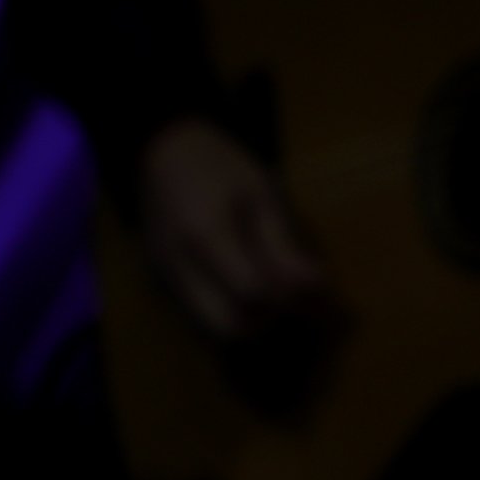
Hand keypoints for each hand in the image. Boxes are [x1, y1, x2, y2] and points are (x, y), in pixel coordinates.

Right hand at [136, 117, 336, 340]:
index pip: (253, 294)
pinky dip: (230, 308)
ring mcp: (165, 278)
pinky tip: (248, 279)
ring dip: (250, 317)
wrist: (163, 152)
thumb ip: (284, 244)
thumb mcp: (261, 194)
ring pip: (215, 326)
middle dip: (269, 318)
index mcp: (204, 235)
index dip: (289, 297)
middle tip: (293, 291)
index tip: (313, 283)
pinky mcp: (163, 283)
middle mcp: (178, 267)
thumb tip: (316, 286)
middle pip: (230, 326)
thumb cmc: (220, 165)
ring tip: (273, 283)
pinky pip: (202, 314)